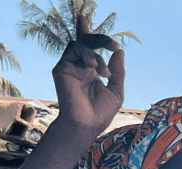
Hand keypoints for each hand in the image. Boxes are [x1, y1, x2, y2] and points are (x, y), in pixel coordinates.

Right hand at [51, 17, 124, 136]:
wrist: (86, 126)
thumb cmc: (100, 112)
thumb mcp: (116, 90)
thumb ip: (118, 71)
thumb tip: (120, 51)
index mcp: (91, 70)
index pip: (91, 48)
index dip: (94, 35)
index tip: (102, 30)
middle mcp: (79, 66)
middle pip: (86, 42)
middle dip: (100, 39)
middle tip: (112, 45)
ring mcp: (70, 67)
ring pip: (80, 45)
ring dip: (95, 53)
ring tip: (103, 71)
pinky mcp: (61, 69)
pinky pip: (73, 52)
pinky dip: (86, 56)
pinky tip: (94, 68)